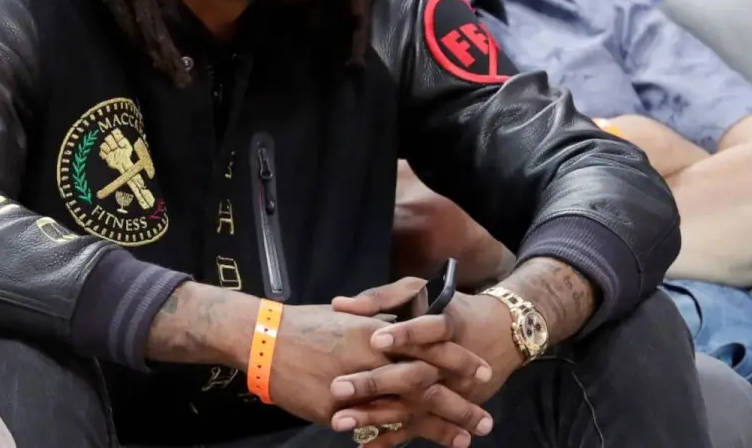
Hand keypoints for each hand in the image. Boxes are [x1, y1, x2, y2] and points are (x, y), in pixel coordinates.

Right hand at [268, 304, 488, 444]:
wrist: (265, 339)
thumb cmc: (307, 323)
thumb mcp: (350, 317)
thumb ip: (380, 326)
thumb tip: (403, 330)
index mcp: (381, 332)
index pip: (432, 346)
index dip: (459, 360)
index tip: (482, 371)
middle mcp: (376, 359)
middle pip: (429, 385)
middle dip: (460, 402)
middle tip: (486, 417)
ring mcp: (359, 388)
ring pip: (409, 411)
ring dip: (440, 427)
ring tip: (466, 439)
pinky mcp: (339, 410)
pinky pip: (374, 427)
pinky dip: (397, 439)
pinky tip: (413, 447)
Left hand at [331, 279, 521, 443]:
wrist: (501, 333)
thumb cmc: (449, 305)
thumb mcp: (419, 291)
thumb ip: (381, 298)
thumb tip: (338, 305)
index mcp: (446, 325)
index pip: (429, 330)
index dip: (404, 335)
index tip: (374, 339)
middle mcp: (449, 363)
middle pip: (414, 375)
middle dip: (375, 382)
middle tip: (338, 387)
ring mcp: (449, 390)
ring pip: (412, 406)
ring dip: (377, 416)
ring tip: (341, 421)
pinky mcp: (447, 410)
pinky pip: (419, 427)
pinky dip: (392, 438)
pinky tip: (364, 445)